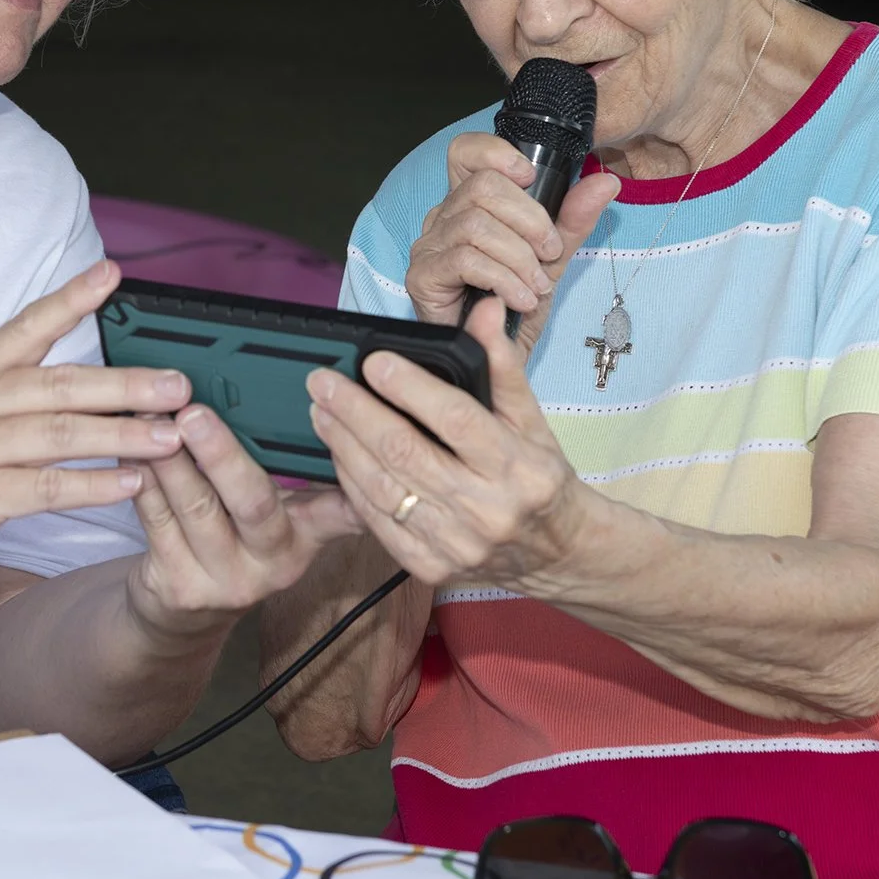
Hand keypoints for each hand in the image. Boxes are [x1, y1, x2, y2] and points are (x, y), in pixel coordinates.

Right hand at [0, 261, 186, 596]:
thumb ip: (17, 393)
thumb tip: (94, 382)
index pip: (26, 326)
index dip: (71, 299)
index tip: (113, 275)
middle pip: (60, 385)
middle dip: (125, 384)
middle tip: (177, 386)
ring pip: (60, 434)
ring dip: (122, 435)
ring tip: (170, 437)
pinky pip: (47, 487)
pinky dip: (94, 484)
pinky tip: (132, 483)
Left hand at [124, 405, 361, 641]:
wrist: (187, 615)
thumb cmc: (234, 542)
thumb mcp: (273, 517)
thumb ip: (284, 474)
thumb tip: (275, 395)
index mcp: (306, 535)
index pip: (341, 510)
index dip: (350, 485)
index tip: (344, 444)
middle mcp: (272, 561)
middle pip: (254, 503)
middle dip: (222, 454)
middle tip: (195, 414)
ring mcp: (225, 578)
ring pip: (196, 508)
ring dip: (170, 458)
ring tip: (153, 418)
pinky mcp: (180, 585)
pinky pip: (156, 521)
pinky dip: (143, 478)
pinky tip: (131, 448)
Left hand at [306, 298, 587, 588]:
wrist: (556, 553)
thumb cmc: (539, 478)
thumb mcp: (532, 421)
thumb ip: (502, 366)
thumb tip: (485, 310)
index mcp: (519, 467)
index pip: (456, 419)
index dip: (410, 388)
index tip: (373, 361)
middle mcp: (488, 509)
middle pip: (407, 452)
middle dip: (355, 412)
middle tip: (324, 382)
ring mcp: (456, 544)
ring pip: (384, 488)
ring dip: (343, 445)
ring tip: (322, 411)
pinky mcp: (430, 567)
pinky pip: (378, 522)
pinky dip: (351, 484)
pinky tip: (338, 454)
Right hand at [405, 133, 617, 348]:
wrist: (498, 360)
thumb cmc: (515, 307)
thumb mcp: (552, 258)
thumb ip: (574, 219)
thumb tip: (605, 182)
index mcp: (469, 203)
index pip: (467, 152)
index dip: (497, 153)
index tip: (531, 178)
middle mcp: (443, 218)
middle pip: (483, 187)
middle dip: (530, 220)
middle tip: (549, 253)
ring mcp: (428, 246)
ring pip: (477, 224)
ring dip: (519, 257)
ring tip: (536, 285)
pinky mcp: (422, 277)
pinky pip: (466, 260)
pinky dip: (503, 279)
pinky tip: (519, 299)